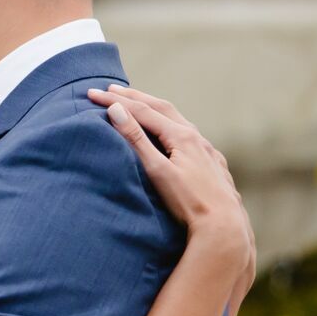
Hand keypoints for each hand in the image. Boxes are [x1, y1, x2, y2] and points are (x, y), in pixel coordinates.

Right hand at [88, 85, 255, 300]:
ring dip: (155, 109)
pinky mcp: (213, 164)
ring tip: (139, 104)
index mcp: (181, 136)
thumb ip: (136, 140)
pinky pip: (190, 136)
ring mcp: (207, 151)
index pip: (142, 111)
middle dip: (135, 97)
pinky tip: (174, 134)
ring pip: (178, 121)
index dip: (116, 101)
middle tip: (111, 89)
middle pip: (161, 108)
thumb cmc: (188, 202)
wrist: (224, 226)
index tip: (92, 93)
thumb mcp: (157, 171)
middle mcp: (197, 138)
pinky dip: (173, 126)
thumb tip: (116, 110)